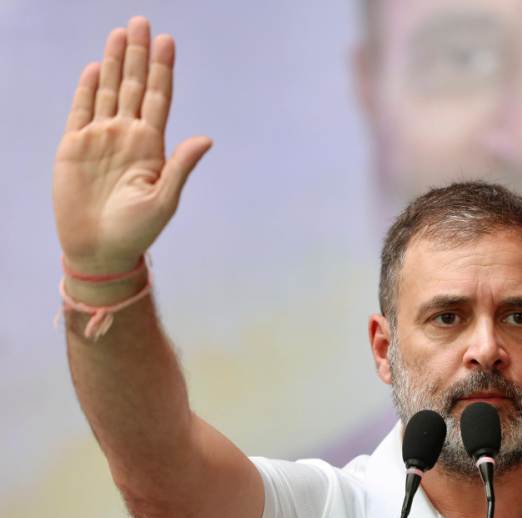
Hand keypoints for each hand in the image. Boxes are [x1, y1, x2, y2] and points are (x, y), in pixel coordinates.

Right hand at [53, 16, 211, 271]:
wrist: (100, 249)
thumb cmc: (136, 231)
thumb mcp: (164, 199)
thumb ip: (181, 166)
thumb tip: (206, 138)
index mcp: (151, 147)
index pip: (158, 99)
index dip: (162, 70)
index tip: (167, 41)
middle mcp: (127, 136)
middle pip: (133, 86)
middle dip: (138, 54)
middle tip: (143, 21)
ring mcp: (100, 139)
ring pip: (108, 91)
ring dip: (113, 62)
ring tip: (121, 33)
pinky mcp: (74, 147)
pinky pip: (81, 110)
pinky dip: (87, 89)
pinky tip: (94, 68)